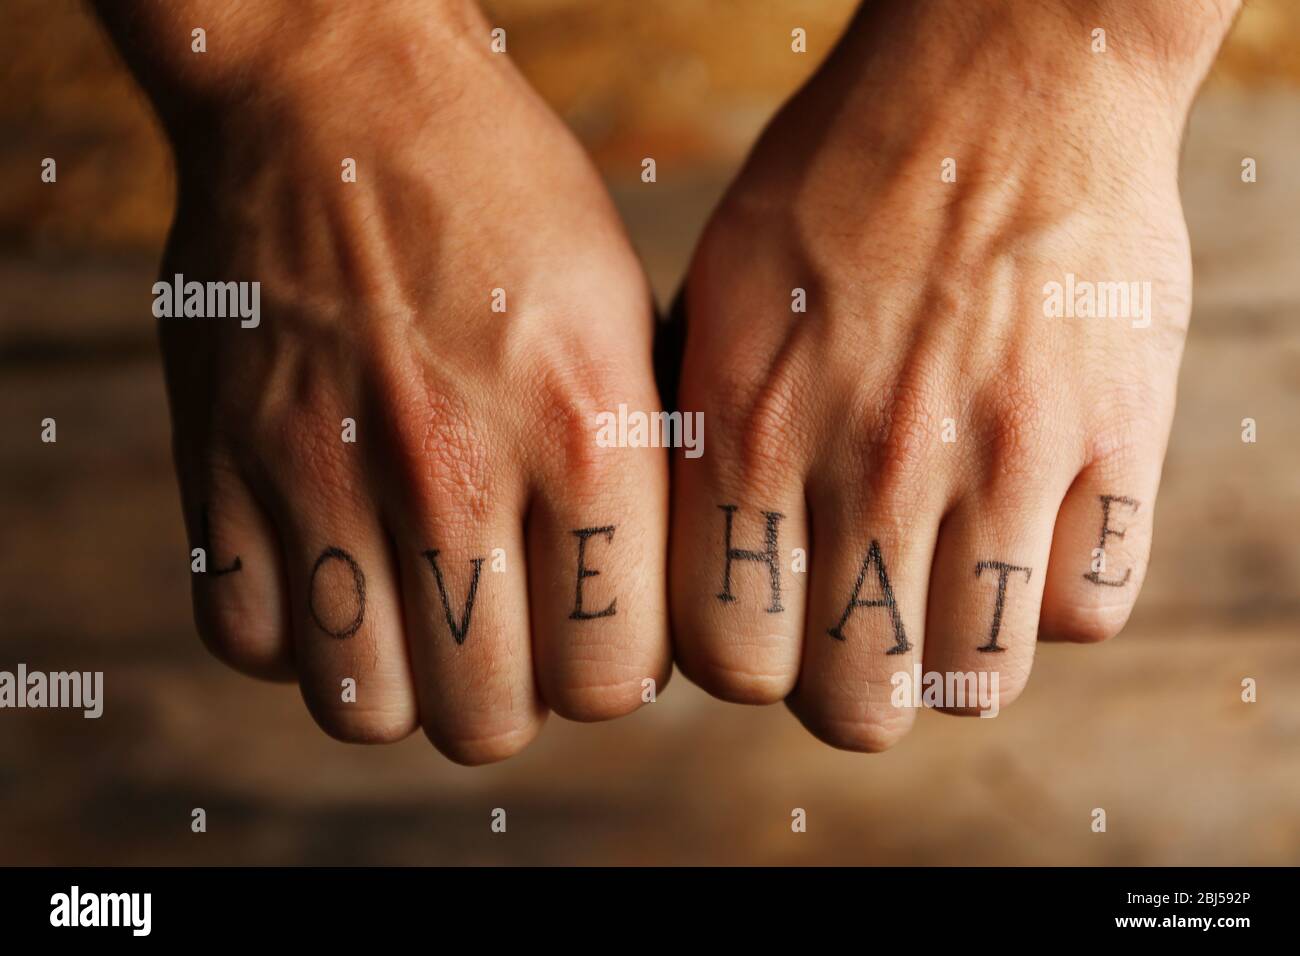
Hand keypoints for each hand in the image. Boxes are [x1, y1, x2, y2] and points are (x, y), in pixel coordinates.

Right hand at [108, 0, 669, 761]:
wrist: (335, 92)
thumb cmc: (504, 200)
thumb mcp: (626, 314)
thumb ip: (640, 479)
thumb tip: (645, 609)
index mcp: (586, 430)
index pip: (614, 678)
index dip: (613, 669)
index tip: (597, 624)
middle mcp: (454, 468)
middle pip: (490, 720)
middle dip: (512, 691)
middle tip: (509, 625)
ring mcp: (322, 470)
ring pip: (365, 709)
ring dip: (403, 682)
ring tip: (420, 611)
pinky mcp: (221, 460)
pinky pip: (250, 640)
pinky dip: (296, 633)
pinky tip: (335, 569)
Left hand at [669, 0, 1234, 747]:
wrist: (1006, 66)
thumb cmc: (844, 177)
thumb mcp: (721, 290)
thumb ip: (701, 434)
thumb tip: (690, 557)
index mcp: (750, 424)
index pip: (730, 657)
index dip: (745, 663)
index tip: (767, 626)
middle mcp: (872, 456)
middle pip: (856, 703)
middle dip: (850, 689)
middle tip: (858, 635)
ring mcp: (1005, 451)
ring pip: (979, 680)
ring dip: (955, 658)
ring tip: (944, 594)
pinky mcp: (1117, 437)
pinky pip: (1087, 610)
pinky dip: (1052, 599)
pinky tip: (1026, 537)